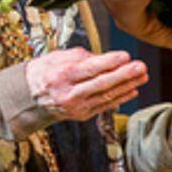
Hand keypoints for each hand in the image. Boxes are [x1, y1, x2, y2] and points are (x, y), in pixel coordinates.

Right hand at [25, 47, 148, 121]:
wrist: (29, 97)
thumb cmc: (45, 72)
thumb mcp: (58, 57)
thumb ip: (82, 57)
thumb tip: (105, 58)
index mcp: (62, 76)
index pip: (90, 69)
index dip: (109, 62)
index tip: (126, 56)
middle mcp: (69, 93)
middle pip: (101, 84)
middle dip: (124, 75)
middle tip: (141, 67)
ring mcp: (76, 107)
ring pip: (106, 96)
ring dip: (127, 86)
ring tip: (143, 77)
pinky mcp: (81, 115)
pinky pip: (104, 106)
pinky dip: (120, 98)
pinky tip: (132, 90)